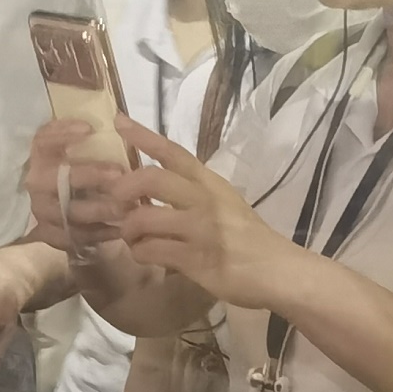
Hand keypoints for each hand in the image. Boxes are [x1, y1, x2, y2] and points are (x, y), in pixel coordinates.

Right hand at [25, 119, 142, 253]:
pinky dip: (99, 234)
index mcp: (40, 157)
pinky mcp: (50, 234)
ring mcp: (42, 211)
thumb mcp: (72, 149)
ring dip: (100, 209)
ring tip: (128, 207)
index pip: (44, 141)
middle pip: (60, 179)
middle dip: (91, 176)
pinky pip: (74, 236)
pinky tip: (121, 229)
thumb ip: (86, 137)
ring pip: (70, 212)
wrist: (49, 206)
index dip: (63, 133)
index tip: (90, 129)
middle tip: (119, 174)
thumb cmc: (71, 168)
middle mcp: (36, 183)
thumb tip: (120, 120)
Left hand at [113, 118, 300, 312]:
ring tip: (131, 236)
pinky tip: (145, 255)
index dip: (144, 136)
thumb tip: (149, 194)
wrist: (276, 270)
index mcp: (210, 183)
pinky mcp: (195, 258)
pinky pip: (151, 250)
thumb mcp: (225, 204)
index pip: (174, 152)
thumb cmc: (248, 238)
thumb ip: (192, 195)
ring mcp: (200, 228)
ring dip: (128, 228)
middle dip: (124, 187)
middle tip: (115, 200)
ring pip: (144, 218)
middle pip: (151, 179)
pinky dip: (139, 252)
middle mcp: (204, 200)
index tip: (119, 120)